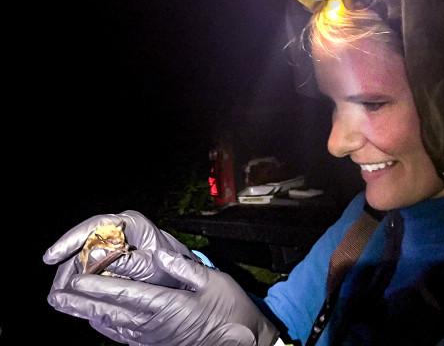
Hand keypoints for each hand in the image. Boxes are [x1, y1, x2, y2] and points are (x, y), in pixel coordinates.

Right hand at [43, 210, 194, 289]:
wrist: (180, 271)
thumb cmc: (169, 264)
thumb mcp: (151, 265)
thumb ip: (128, 261)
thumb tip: (96, 256)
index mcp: (130, 223)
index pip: (95, 225)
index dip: (71, 239)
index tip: (52, 256)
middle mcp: (118, 228)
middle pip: (83, 242)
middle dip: (67, 265)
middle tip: (56, 288)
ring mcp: (112, 241)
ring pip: (83, 255)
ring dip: (70, 275)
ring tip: (59, 296)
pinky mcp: (108, 256)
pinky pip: (88, 266)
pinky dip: (79, 280)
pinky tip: (70, 295)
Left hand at [48, 249, 279, 345]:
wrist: (240, 342)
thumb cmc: (230, 309)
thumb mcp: (214, 282)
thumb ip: (185, 269)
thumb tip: (160, 254)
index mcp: (167, 305)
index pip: (124, 295)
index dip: (98, 287)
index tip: (76, 279)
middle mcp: (153, 324)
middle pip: (109, 312)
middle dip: (80, 303)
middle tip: (56, 294)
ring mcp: (152, 336)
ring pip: (111, 325)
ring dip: (85, 313)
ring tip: (64, 304)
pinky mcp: (154, 343)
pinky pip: (121, 335)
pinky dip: (103, 325)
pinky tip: (94, 319)